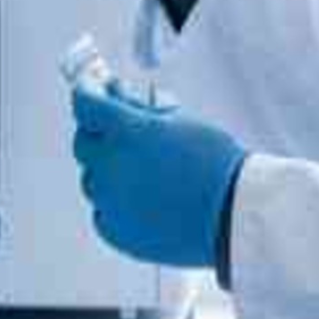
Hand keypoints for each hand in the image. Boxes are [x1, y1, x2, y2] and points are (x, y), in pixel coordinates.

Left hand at [72, 86, 246, 269]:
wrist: (234, 216)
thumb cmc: (215, 164)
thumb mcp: (180, 121)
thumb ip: (140, 107)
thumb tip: (115, 93)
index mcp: (127, 133)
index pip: (85, 104)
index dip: (87, 91)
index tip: (90, 87)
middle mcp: (110, 167)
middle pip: (83, 143)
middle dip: (98, 132)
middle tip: (119, 130)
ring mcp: (109, 202)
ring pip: (92, 179)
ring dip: (108, 169)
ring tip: (145, 171)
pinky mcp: (115, 232)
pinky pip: (102, 211)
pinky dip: (115, 202)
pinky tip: (142, 198)